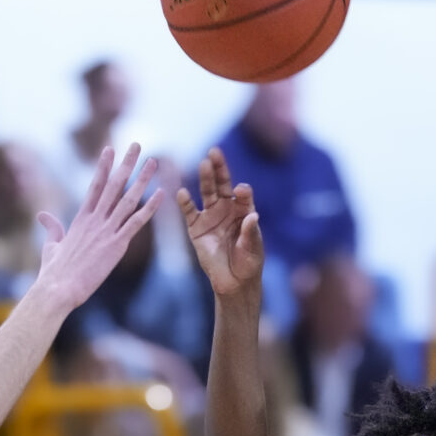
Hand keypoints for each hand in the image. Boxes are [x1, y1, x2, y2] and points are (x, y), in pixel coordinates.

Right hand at [30, 142, 160, 313]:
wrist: (58, 288)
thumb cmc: (53, 272)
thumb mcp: (51, 245)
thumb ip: (52, 228)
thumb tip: (43, 215)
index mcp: (81, 219)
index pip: (95, 186)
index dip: (103, 166)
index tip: (110, 149)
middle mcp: (95, 220)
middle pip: (113, 185)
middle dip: (126, 164)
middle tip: (137, 144)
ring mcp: (106, 231)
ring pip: (128, 199)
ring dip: (142, 179)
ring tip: (153, 162)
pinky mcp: (116, 245)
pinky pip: (136, 222)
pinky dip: (150, 208)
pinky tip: (161, 194)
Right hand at [177, 149, 263, 302]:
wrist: (234, 283)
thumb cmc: (248, 263)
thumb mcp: (253, 248)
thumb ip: (251, 232)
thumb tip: (253, 215)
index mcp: (244, 210)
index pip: (243, 194)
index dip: (242, 191)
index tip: (240, 191)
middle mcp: (226, 208)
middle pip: (222, 184)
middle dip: (219, 168)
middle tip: (215, 152)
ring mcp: (210, 215)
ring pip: (207, 192)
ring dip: (205, 178)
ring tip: (204, 164)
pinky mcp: (196, 227)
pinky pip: (189, 212)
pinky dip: (185, 203)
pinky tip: (182, 193)